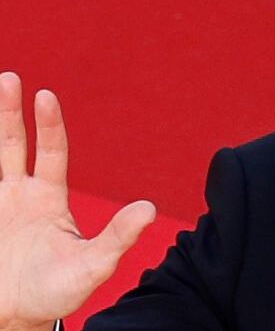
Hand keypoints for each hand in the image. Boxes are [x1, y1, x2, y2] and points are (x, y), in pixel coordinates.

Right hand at [0, 72, 155, 328]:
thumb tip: (151, 209)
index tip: (45, 95)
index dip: (49, 124)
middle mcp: (19, 195)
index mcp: (48, 199)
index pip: (51, 152)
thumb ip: (117, 237)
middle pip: (11, 144)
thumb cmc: (58, 292)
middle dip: (9, 112)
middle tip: (9, 78)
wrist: (15, 318)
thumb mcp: (93, 264)